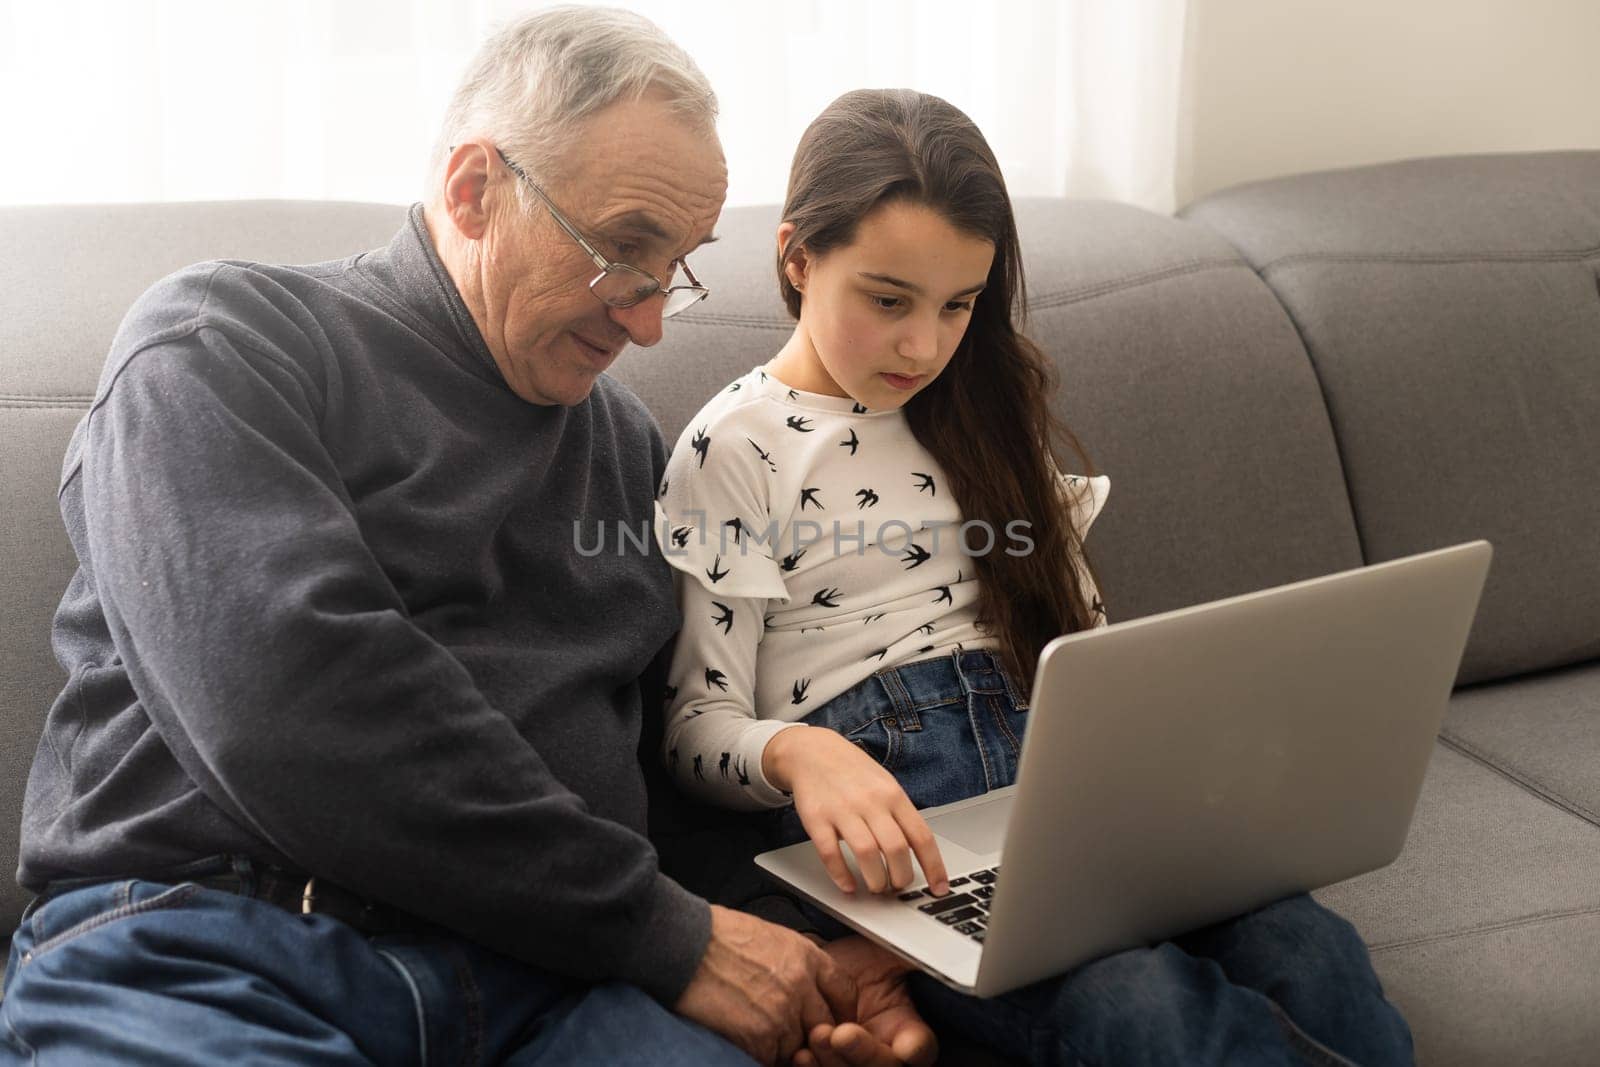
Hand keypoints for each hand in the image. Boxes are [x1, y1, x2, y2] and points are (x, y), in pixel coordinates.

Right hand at [674, 905, 858, 1065]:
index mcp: (807, 956)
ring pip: (798, 1046)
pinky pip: (772, 1059)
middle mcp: (801, 985)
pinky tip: (746, 1039)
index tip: (831, 1018)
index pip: (844, 991)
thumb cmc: (716, 936)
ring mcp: (782, 1013)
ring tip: (760, 1031)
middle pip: (826, 1024)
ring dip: (783, 1046)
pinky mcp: (759, 1037)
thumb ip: (796, 963)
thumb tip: (806, 987)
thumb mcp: (770, 936)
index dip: (839, 1010)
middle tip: (792, 1032)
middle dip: (812, 1033)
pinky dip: (761, 1054)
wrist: (683, 944)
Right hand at [763, 726, 949, 896]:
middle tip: (898, 888)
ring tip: (876, 887)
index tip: (940, 888)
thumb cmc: (853, 772)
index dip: (934, 867)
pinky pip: (831, 853)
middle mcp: (871, 802)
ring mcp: (842, 809)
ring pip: (866, 853)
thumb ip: (900, 816)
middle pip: (896, 849)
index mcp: (893, 795)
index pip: (921, 836)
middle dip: (901, 877)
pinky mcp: (816, 818)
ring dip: (875, 880)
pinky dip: (841, 875)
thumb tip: (919, 854)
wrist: (812, 750)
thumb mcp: (885, 785)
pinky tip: (848, 885)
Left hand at [793, 936, 937, 1066]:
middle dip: (864, 1055)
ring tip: (817, 1035)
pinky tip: (801, 1053)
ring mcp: (853, 1063)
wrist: (810, 969)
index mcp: (907, 1031)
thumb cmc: (852, 963)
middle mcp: (883, 1054)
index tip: (905, 1045)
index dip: (915, 1049)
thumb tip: (936, 948)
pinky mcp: (824, 1063)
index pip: (921, 1048)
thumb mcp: (885, 953)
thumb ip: (910, 957)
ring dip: (833, 1063)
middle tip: (842, 1033)